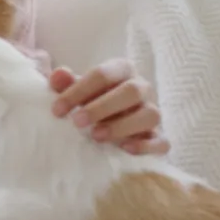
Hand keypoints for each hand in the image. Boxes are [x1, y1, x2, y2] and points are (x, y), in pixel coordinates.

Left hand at [50, 59, 169, 155]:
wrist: (113, 122)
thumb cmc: (93, 101)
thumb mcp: (78, 91)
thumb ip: (66, 83)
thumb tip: (58, 76)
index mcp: (122, 71)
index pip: (103, 74)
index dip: (78, 90)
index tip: (57, 110)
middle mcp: (142, 88)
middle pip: (131, 91)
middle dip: (102, 107)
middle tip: (77, 122)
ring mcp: (153, 112)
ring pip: (150, 115)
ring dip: (123, 126)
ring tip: (96, 137)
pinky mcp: (159, 137)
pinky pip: (162, 141)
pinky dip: (146, 146)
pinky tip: (125, 149)